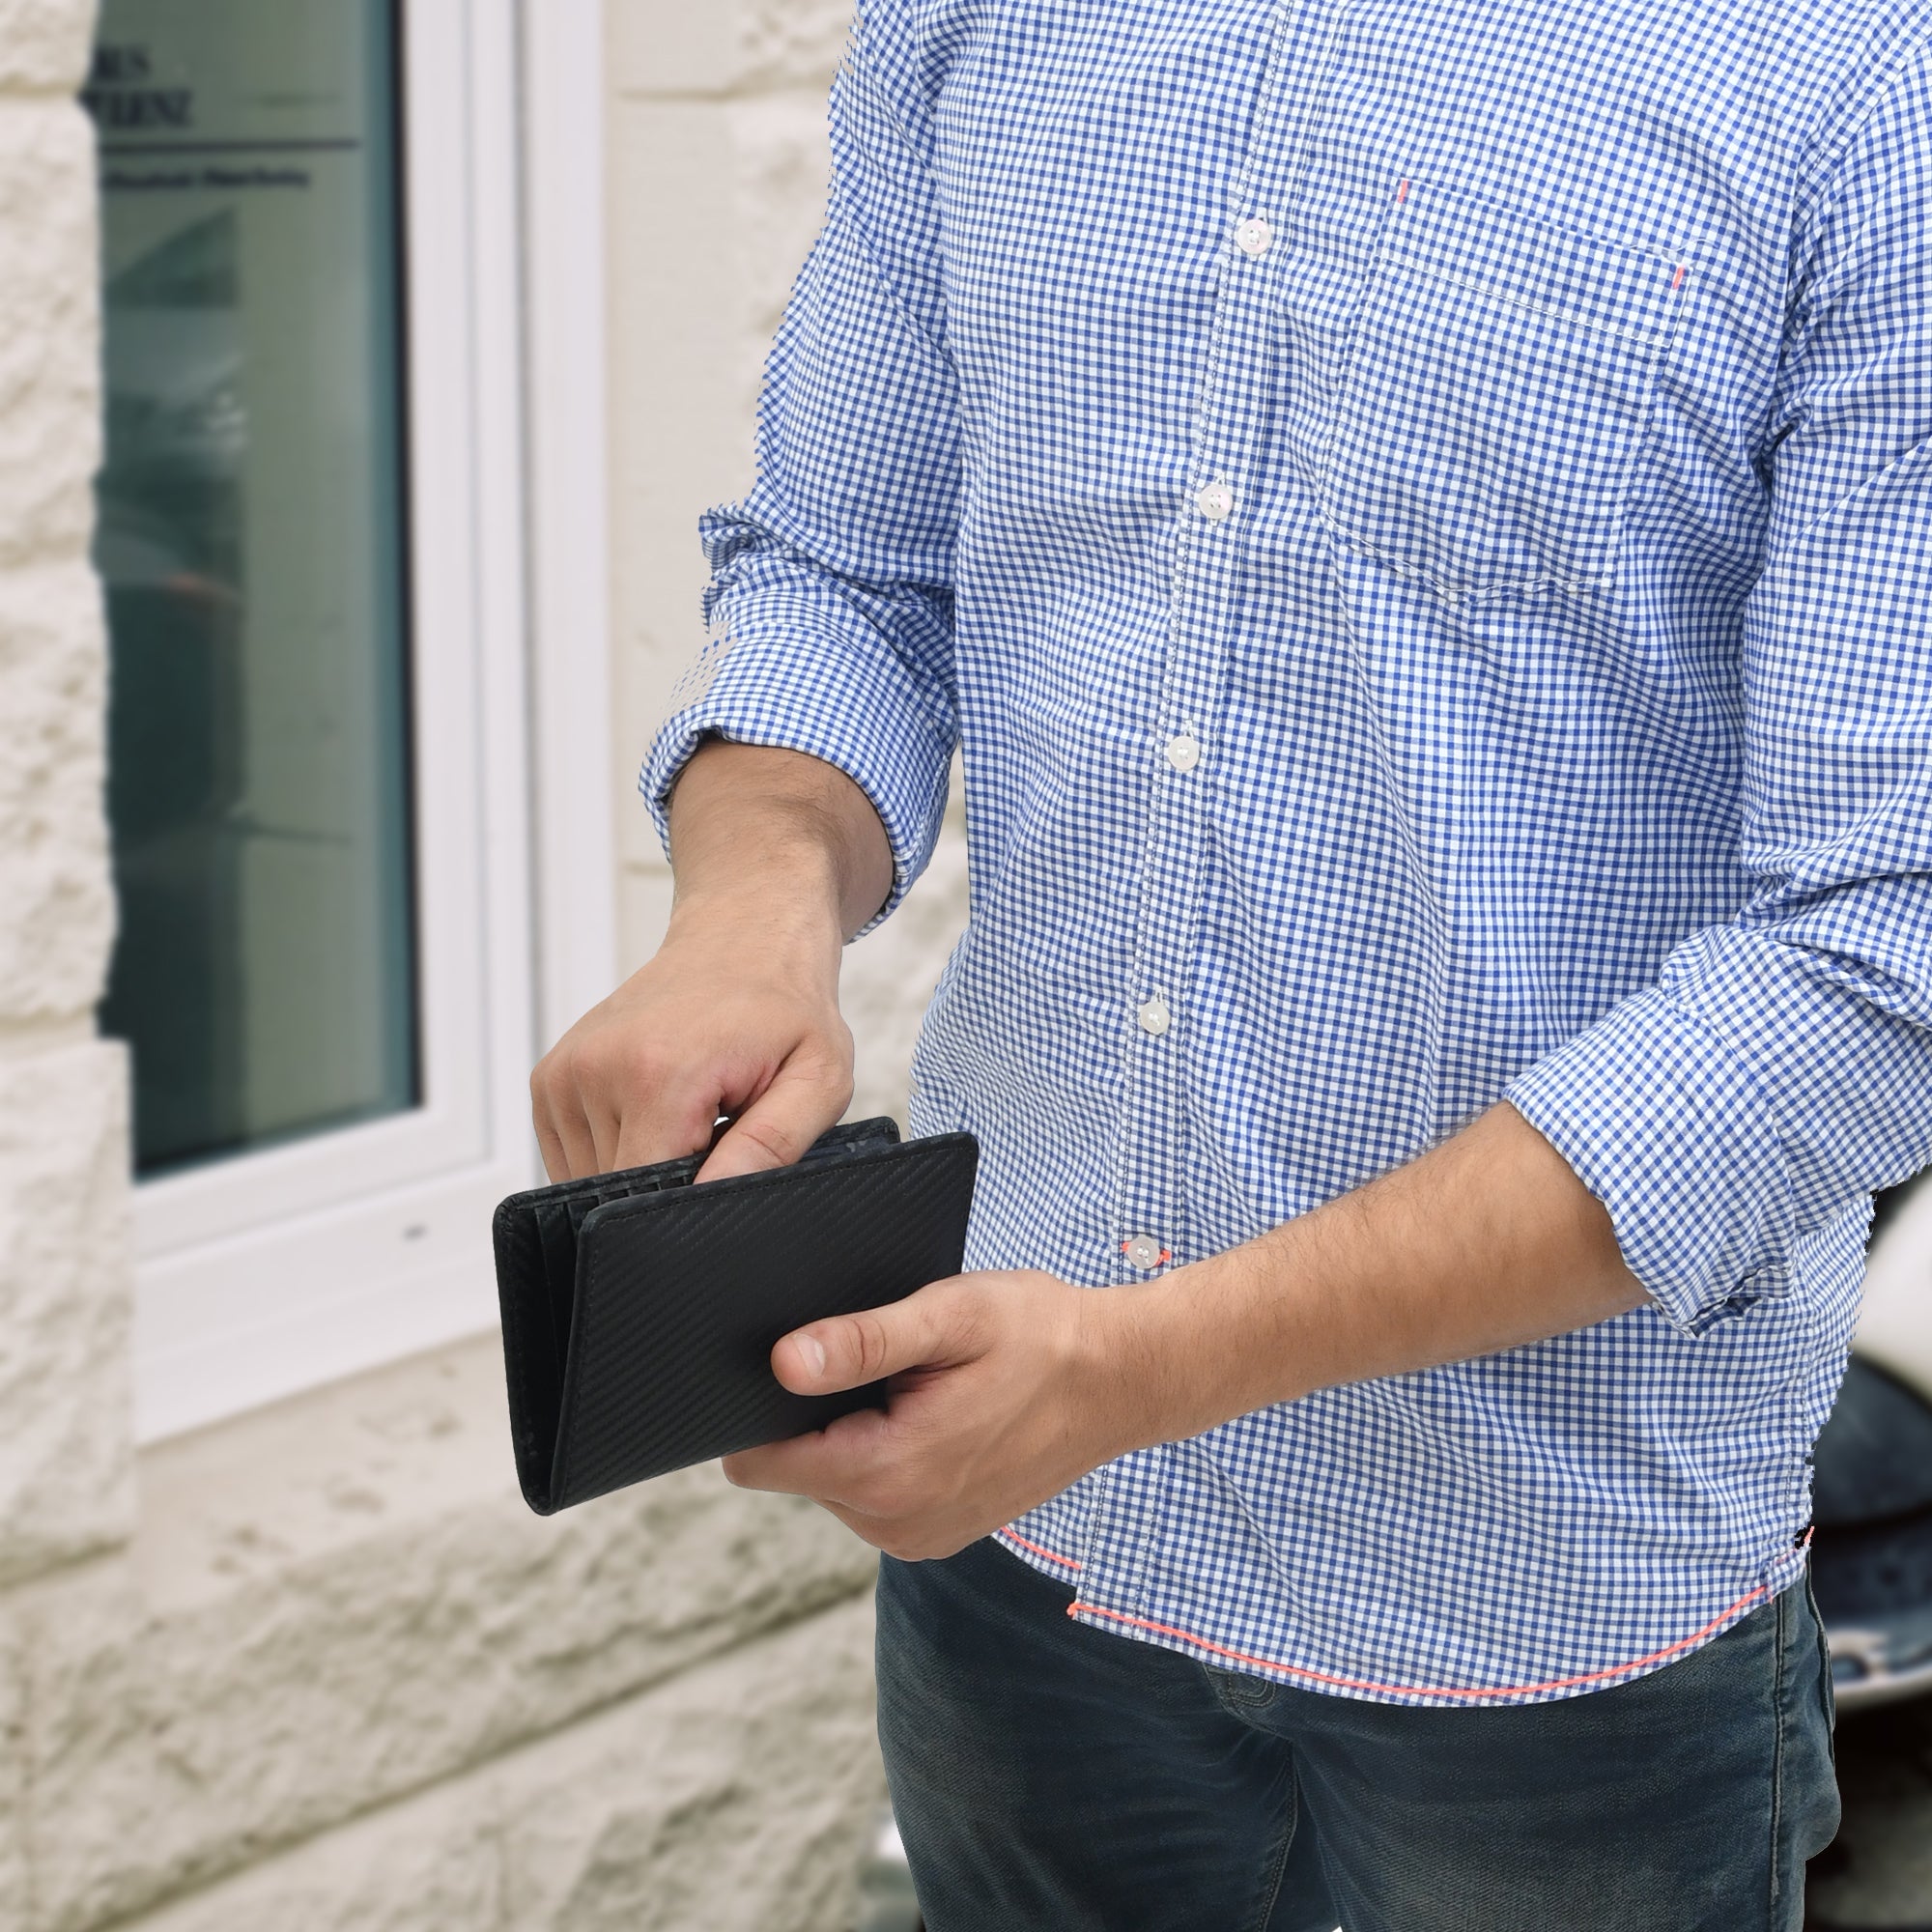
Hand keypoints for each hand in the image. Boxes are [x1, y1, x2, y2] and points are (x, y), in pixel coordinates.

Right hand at [529, 899, 853, 1182]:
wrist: (742, 941)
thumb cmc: (783, 1008)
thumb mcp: (818, 1077)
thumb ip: (773, 1145)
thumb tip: (719, 1199)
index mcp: (659, 1072)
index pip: (646, 1197)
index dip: (689, 1207)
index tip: (725, 1174)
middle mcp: (596, 1069)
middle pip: (619, 1193)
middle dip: (672, 1182)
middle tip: (719, 1130)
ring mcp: (565, 1073)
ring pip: (593, 1179)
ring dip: (644, 1164)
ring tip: (690, 1114)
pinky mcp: (550, 1079)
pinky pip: (573, 1156)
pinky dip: (618, 1149)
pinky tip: (658, 1111)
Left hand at [722, 1270, 1145, 1559]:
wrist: (1122, 1380)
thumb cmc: (1041, 1336)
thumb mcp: (950, 1316)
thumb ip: (862, 1341)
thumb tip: (780, 1363)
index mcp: (887, 1473)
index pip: (758, 1461)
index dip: (758, 1407)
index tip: (801, 1361)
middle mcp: (894, 1524)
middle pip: (796, 1468)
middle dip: (820, 1414)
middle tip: (889, 1362)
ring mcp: (917, 1538)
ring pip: (833, 1481)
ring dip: (856, 1432)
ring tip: (921, 1385)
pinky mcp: (936, 1535)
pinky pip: (874, 1494)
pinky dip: (888, 1453)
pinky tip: (936, 1412)